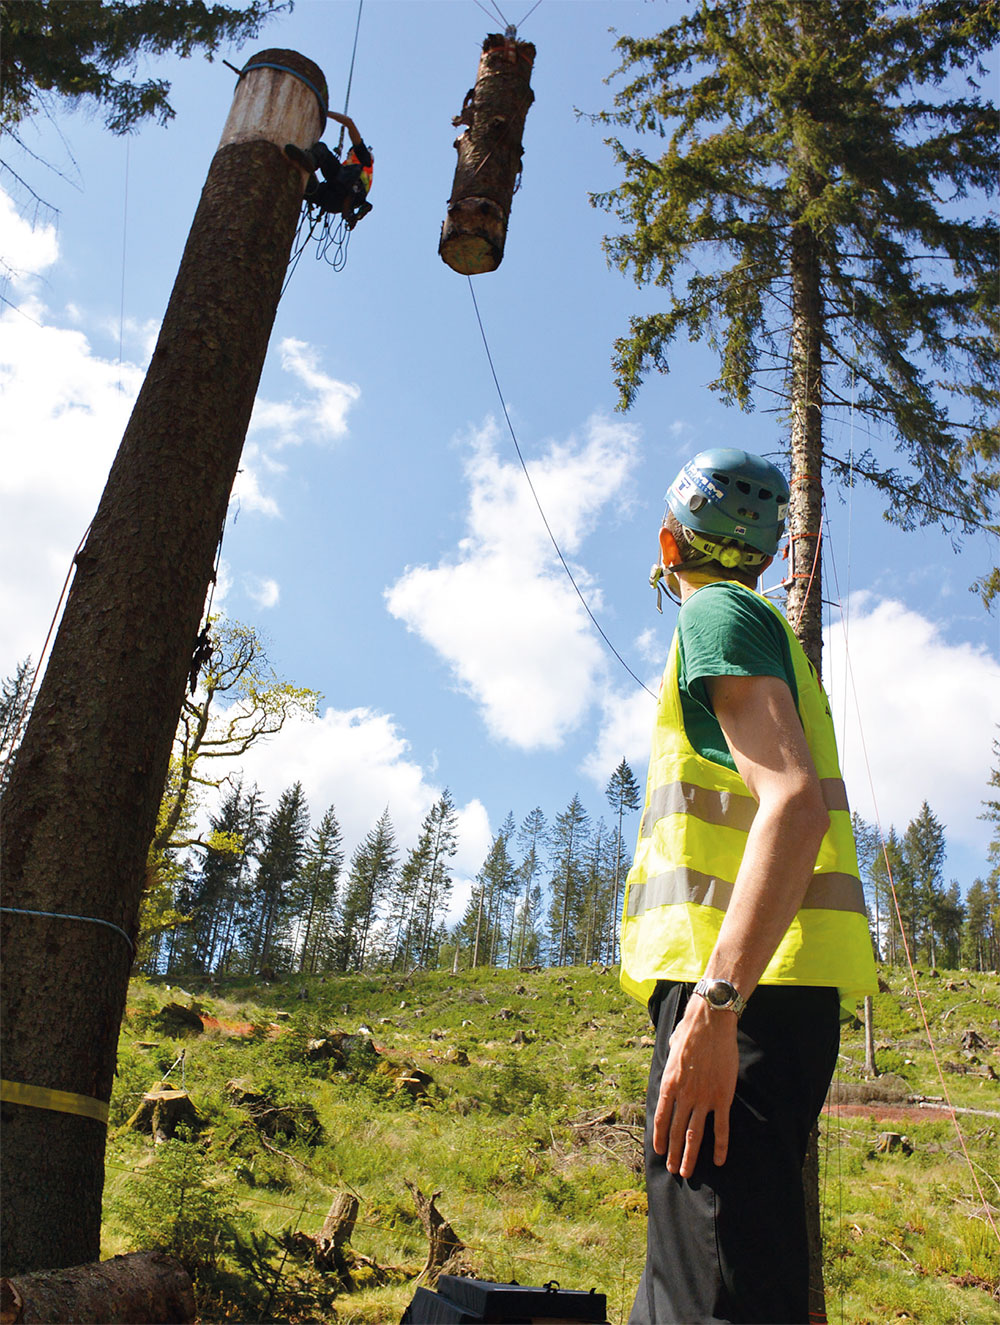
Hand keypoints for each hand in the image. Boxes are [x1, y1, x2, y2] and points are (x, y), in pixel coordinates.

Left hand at [652, 995, 738, 1178]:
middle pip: (676, 1131)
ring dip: (690, 1156)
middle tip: (673, 1170)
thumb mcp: (670, 1050)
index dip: (660, 1138)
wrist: (709, 1023)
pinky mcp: (722, 1097)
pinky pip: (720, 1127)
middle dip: (673, 1153)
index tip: (660, 1152)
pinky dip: (720, 1146)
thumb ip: (669, 1064)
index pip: (661, 1119)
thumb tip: (670, 1067)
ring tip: (687, 1172)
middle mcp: (684, 1095)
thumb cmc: (689, 1032)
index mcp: (668, 1084)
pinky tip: (719, 1160)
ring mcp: (703, 1098)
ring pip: (694, 1135)